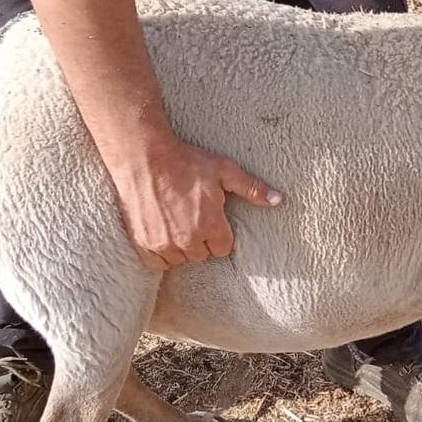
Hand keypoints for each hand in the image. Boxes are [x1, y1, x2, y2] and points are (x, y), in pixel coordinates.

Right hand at [108, 140, 282, 271]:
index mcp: (210, 224)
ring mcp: (163, 243)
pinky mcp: (142, 243)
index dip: (219, 233)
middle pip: (201, 254)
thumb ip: (252, 188)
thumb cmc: (186, 162)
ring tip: (176, 223)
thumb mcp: (224, 170)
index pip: (223, 248)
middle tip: (192, 216)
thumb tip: (279, 200)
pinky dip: (161, 253)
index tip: (211, 218)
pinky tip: (162, 234)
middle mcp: (187, 239)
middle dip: (200, 239)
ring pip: (180, 259)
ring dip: (180, 247)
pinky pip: (157, 264)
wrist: (144, 157)